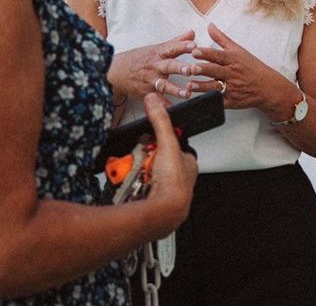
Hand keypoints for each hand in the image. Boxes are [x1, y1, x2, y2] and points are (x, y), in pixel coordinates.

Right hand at [107, 31, 197, 100]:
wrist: (116, 71)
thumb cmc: (139, 58)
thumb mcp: (156, 48)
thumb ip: (177, 42)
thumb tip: (192, 33)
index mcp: (159, 54)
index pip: (172, 48)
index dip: (183, 46)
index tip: (194, 46)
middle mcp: (155, 66)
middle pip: (169, 66)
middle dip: (180, 68)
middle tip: (190, 70)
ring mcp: (151, 80)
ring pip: (164, 85)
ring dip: (175, 89)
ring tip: (187, 93)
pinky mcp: (147, 93)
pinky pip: (157, 100)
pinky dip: (164, 106)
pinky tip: (173, 110)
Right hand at [140, 93, 197, 229]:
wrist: (164, 213)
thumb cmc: (174, 184)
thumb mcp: (168, 145)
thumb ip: (161, 122)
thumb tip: (154, 102)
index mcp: (187, 164)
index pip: (172, 145)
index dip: (159, 141)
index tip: (148, 139)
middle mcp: (176, 178)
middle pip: (154, 159)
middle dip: (143, 158)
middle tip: (141, 160)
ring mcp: (162, 189)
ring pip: (143, 172)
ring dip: (135, 170)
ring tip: (133, 171)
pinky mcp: (148, 198)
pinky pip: (134, 185)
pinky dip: (129, 182)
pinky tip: (128, 183)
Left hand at [183, 23, 294, 118]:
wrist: (267, 87)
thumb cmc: (251, 67)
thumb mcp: (238, 50)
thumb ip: (221, 38)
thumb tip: (209, 25)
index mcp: (233, 59)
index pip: (218, 55)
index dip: (206, 53)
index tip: (195, 51)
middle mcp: (232, 73)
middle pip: (216, 71)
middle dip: (203, 70)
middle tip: (191, 68)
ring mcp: (232, 88)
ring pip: (214, 87)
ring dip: (202, 86)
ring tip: (189, 85)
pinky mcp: (231, 101)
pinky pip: (218, 101)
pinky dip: (209, 100)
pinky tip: (198, 98)